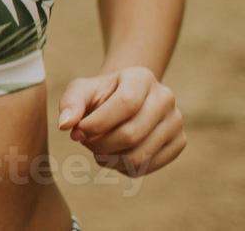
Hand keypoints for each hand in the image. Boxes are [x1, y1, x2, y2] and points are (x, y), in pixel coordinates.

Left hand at [57, 66, 185, 176]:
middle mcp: (165, 97)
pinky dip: (123, 167)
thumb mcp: (81, 91)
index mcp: (141, 77)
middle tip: (84, 141)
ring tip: (96, 149)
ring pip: (140, 156)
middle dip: (101, 144)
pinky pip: (147, 167)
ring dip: (110, 158)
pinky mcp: (179, 143)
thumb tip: (65, 125)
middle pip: (132, 133)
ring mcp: (175, 121)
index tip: (78, 131)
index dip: (98, 123)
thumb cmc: (100, 94)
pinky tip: (113, 155)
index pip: (126, 104)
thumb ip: (70, 104)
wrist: (126, 100)